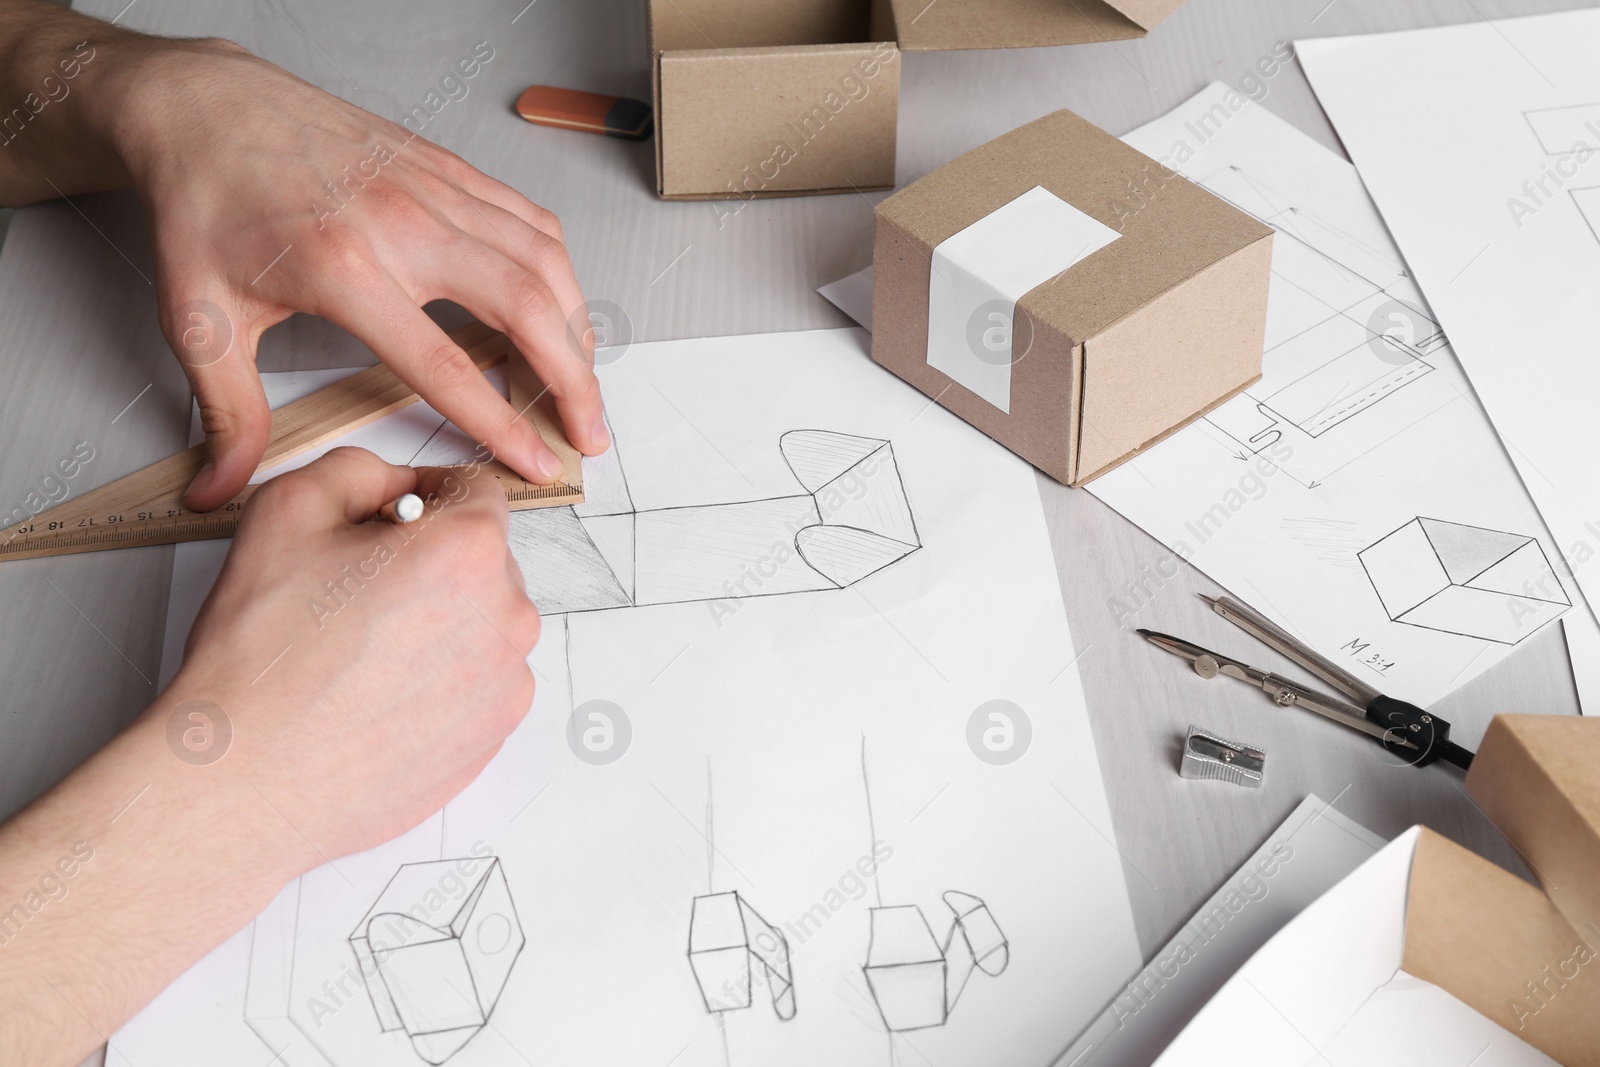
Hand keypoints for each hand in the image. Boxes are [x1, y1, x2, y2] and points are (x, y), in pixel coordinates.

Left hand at [101, 36, 608, 509]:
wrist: (206, 107)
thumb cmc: (206, 204)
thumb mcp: (198, 317)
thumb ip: (226, 412)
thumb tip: (220, 488)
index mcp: (344, 269)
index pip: (445, 365)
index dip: (499, 423)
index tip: (535, 461)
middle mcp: (402, 224)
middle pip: (525, 309)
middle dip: (573, 381)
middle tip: (589, 432)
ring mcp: (432, 189)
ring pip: (542, 261)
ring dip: (577, 327)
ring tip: (583, 380)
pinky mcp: (446, 169)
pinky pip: (528, 220)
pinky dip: (559, 270)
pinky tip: (559, 307)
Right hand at [165, 447, 538, 860]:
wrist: (247, 781)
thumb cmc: (262, 655)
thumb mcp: (288, 510)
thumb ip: (358, 470)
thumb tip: (396, 483)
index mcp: (468, 552)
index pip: (475, 492)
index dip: (423, 496)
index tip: (385, 521)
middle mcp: (507, 617)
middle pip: (483, 561)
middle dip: (432, 562)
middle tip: (357, 593)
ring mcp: (505, 686)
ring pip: (482, 625)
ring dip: (438, 622)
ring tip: (361, 653)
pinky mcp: (491, 738)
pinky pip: (478, 685)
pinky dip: (440, 681)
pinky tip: (377, 696)